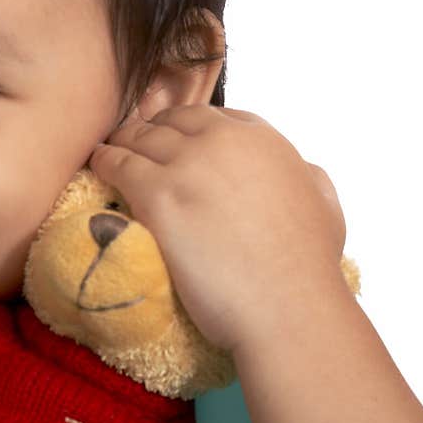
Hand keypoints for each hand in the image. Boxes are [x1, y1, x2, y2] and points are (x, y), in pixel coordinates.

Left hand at [90, 103, 346, 351]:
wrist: (286, 306)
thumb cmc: (306, 268)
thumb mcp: (324, 205)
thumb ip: (307, 177)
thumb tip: (301, 169)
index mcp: (262, 139)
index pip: (213, 116)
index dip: (188, 128)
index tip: (174, 142)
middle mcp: (223, 140)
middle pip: (172, 122)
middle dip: (152, 131)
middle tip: (135, 146)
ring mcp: (188, 164)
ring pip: (140, 137)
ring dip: (123, 143)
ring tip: (109, 153)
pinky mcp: (157, 193)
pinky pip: (117, 163)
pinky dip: (104, 161)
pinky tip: (98, 166)